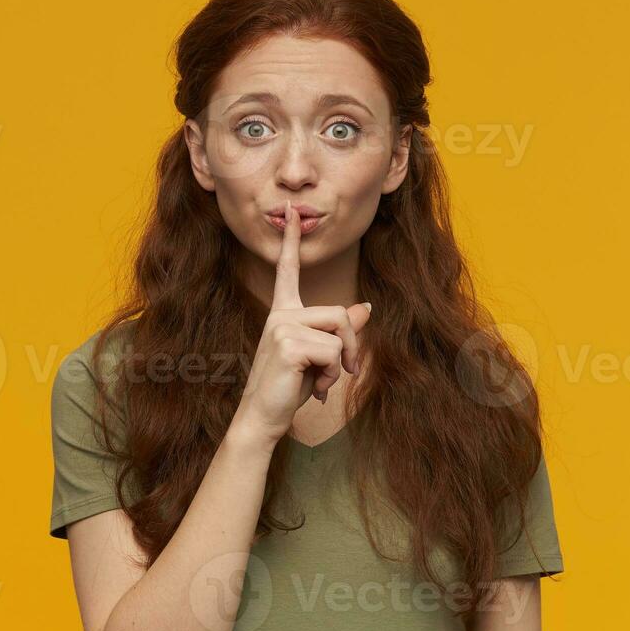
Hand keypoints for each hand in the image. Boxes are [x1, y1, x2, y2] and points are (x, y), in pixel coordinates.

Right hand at [231, 200, 372, 444]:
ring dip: (341, 364)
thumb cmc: (287, 389)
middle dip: (352, 346)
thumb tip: (366, 308)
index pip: (288, 270)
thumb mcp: (319, 358)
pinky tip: (312, 389)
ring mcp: (282, 326)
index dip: (291, 241)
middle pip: (339, 313)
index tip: (292, 211)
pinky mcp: (287, 342)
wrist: (263, 418)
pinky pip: (333, 350)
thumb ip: (339, 331)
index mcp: (283, 313)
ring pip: (340, 332)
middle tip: (346, 373)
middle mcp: (281, 314)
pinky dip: (331, 375)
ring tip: (320, 383)